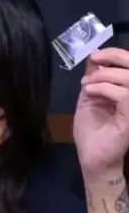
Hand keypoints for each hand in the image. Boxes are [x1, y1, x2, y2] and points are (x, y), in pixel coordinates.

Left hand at [73, 47, 128, 179]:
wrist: (92, 157)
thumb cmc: (92, 131)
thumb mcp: (90, 97)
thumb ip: (95, 78)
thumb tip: (95, 57)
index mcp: (127, 90)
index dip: (115, 54)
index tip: (95, 56)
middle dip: (114, 57)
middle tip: (94, 61)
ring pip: (128, 78)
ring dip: (104, 76)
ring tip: (88, 85)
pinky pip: (124, 95)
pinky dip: (104, 88)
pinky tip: (91, 93)